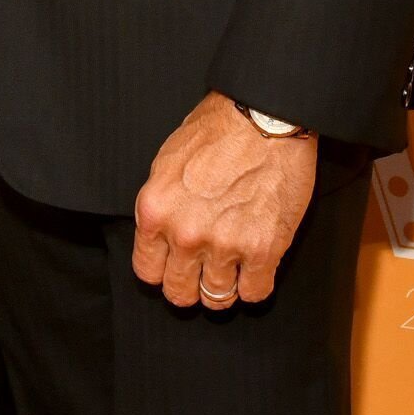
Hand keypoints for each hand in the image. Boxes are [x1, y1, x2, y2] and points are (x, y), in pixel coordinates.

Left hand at [131, 93, 317, 308]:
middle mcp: (185, 233)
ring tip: (231, 268)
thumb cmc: (219, 130)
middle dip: (190, 286)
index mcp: (156, 210)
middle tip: (203, 272)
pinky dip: (255, 284)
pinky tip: (255, 267)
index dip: (162, 271)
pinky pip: (254, 293)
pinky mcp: (263, 249)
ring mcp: (225, 245)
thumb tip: (161, 236)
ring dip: (224, 287)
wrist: (266, 116)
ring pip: (217, 298)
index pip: (147, 271)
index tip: (174, 267)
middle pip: (179, 292)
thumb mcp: (168, 163)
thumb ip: (162, 206)